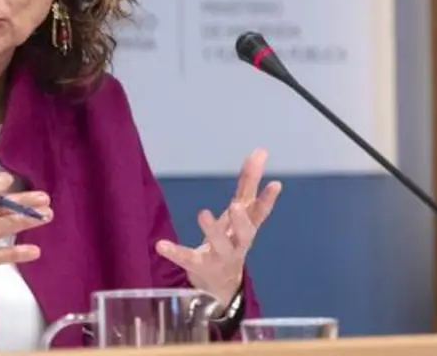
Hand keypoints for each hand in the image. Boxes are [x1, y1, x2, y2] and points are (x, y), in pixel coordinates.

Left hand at [155, 148, 281, 302]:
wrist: (222, 286)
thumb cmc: (232, 240)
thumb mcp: (240, 213)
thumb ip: (248, 184)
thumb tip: (260, 150)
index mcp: (247, 229)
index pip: (260, 213)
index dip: (267, 199)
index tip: (275, 184)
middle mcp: (238, 244)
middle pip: (245, 233)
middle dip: (242, 220)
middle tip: (236, 206)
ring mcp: (220, 257)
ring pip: (220, 246)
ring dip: (212, 230)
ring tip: (203, 213)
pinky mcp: (200, 267)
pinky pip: (187, 259)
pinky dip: (175, 252)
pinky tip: (161, 245)